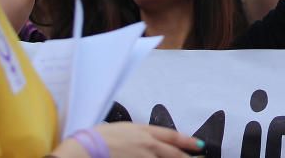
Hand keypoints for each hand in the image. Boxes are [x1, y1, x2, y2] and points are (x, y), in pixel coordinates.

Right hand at [66, 123, 205, 156]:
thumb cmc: (99, 138)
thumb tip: (149, 139)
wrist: (85, 150)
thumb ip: (139, 133)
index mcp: (144, 132)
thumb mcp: (123, 128)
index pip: (171, 136)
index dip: (187, 141)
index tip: (199, 144)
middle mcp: (148, 146)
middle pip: (174, 153)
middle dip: (188, 157)